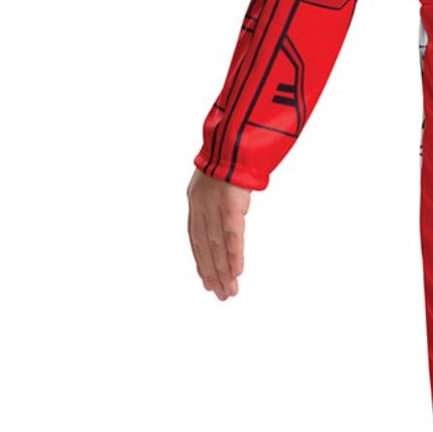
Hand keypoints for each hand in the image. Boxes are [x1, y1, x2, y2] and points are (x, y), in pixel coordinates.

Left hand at [187, 167, 250, 298]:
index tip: (206, 279)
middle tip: (220, 295)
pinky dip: (233, 255)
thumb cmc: (231, 154)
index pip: (196, 238)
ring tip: (229, 292)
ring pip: (216, 246)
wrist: (234, 136)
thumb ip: (221, 198)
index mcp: (195, 200)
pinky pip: (231, 235)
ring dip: (223, 272)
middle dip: (212, 273)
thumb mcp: (219, 179)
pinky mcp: (229, 203)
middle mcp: (200, 205)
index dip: (201, 260)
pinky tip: (237, 272)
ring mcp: (214, 205)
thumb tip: (233, 209)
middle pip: (204, 247)